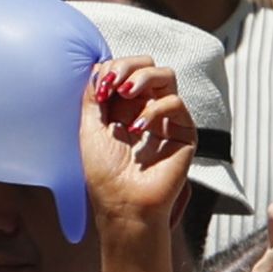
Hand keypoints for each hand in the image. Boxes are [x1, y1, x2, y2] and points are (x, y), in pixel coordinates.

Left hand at [80, 56, 193, 228]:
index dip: (114, 68)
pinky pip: (175, 103)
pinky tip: (138, 128)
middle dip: (130, 66)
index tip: (99, 87)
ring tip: (126, 93)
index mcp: (123, 108)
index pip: (126, 71)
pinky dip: (155, 109)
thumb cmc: (105, 175)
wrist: (123, 205)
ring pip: (166, 76)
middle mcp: (146, 109)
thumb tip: (98, 66)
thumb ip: (93, 96)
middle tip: (114, 84)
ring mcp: (166, 119)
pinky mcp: (183, 132)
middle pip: (148, 66)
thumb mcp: (89, 129)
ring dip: (144, 77)